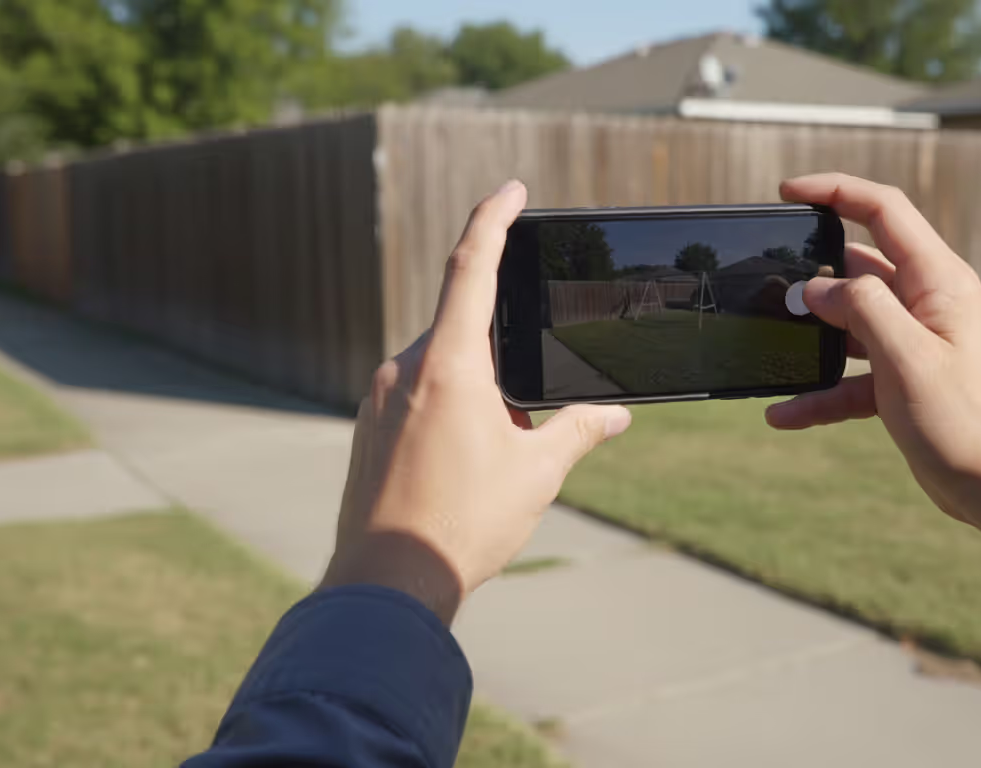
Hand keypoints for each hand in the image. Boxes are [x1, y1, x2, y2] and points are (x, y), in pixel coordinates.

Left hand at [319, 180, 631, 622]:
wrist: (385, 584)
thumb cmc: (462, 525)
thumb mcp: (537, 474)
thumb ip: (579, 431)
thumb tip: (614, 416)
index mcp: (450, 365)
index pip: (470, 266)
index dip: (493, 218)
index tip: (511, 189)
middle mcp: (405, 369)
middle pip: (463, 329)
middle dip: (503, 358)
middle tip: (524, 416)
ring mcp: (377, 396)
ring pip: (440, 367)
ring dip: (478, 392)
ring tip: (494, 457)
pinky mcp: (366, 426)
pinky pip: (415, 396)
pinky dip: (448, 412)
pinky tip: (462, 468)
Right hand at [765, 174, 980, 575]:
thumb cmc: (968, 422)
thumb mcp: (908, 358)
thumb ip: (861, 309)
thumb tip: (816, 288)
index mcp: (939, 281)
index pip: (884, 211)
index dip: (836, 191)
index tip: (788, 191)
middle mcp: (928, 304)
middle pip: (859, 269)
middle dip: (814, 278)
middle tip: (770, 292)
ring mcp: (915, 343)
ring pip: (850, 325)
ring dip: (813, 341)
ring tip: (773, 350)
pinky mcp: (904, 382)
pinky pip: (853, 376)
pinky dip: (822, 391)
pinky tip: (785, 413)